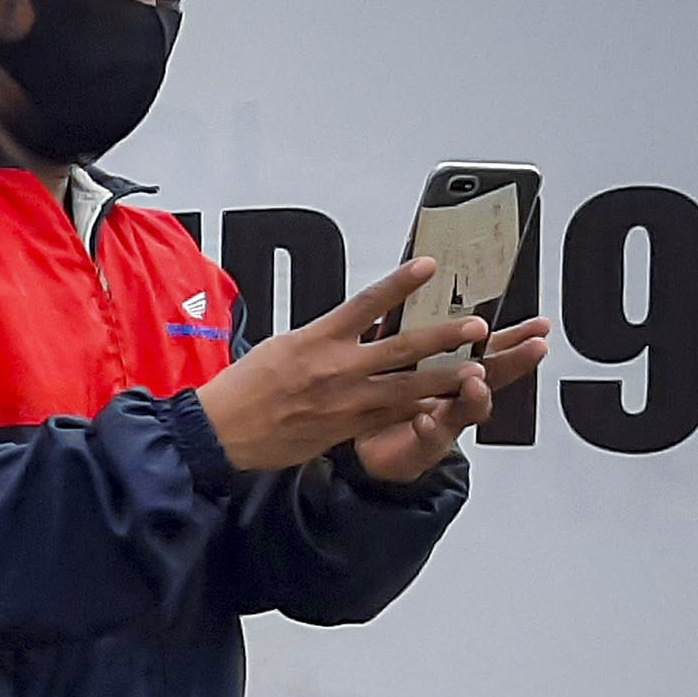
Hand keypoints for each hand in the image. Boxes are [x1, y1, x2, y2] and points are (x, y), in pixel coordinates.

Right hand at [193, 259, 493, 474]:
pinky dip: (416, 410)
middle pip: (400, 347)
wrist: (222, 431)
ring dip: (444, 376)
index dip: (401, 283)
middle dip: (442, 335)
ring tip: (476, 369)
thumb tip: (347, 329)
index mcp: (318, 339)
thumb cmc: (244, 387)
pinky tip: (442, 405)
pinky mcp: (345, 428)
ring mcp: (345, 400)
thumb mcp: (281, 346)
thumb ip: (322, 338)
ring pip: (406, 385)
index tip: (429, 266)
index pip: (367, 303)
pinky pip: (389, 416)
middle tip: (474, 325)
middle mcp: (337, 367)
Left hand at [357, 316, 548, 482]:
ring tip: (476, 382)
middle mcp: (452, 395)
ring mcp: (443, 422)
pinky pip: (429, 439)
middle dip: (514, 362)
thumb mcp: (398, 357)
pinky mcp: (421, 446)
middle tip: (532, 348)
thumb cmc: (380, 399)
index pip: (488, 350)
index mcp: (449, 369)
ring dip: (475, 395)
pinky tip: (425, 419)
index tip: (538, 326)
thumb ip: (412, 330)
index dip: (515, 339)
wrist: (360, 447)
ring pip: (467, 409)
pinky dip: (430, 429)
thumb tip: (421, 288)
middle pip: (491, 377)